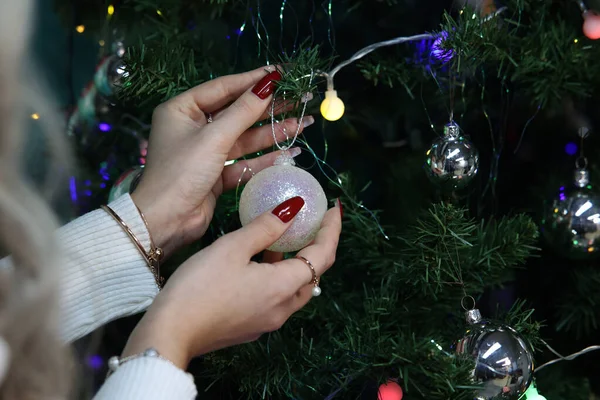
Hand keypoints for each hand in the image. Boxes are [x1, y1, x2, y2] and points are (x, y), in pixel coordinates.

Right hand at [122, 197, 341, 368]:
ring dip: (297, 263)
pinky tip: (262, 262)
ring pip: (295, 288)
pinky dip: (279, 277)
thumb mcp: (233, 248)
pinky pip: (278, 298)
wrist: (170, 332)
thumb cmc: (199, 286)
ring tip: (287, 237)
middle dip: (319, 247)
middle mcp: (282, 308)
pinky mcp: (252, 326)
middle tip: (315, 223)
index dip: (332, 230)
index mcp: (283, 287)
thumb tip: (294, 209)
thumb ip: (266, 227)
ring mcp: (267, 321)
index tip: (335, 209)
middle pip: (313, 275)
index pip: (322, 256)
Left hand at [131, 66, 313, 255]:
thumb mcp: (213, 137)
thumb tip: (269, 83)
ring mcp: (206, 152)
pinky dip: (266, 159)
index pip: (224, 88)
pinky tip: (290, 153)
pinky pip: (244, 161)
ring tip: (303, 125)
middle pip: (238, 112)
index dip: (254, 81)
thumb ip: (243, 111)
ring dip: (272, 133)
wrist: (164, 222)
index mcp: (182, 109)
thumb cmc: (181, 173)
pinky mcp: (216, 174)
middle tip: (300, 99)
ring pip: (245, 137)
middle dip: (269, 108)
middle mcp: (194, 128)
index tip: (282, 74)